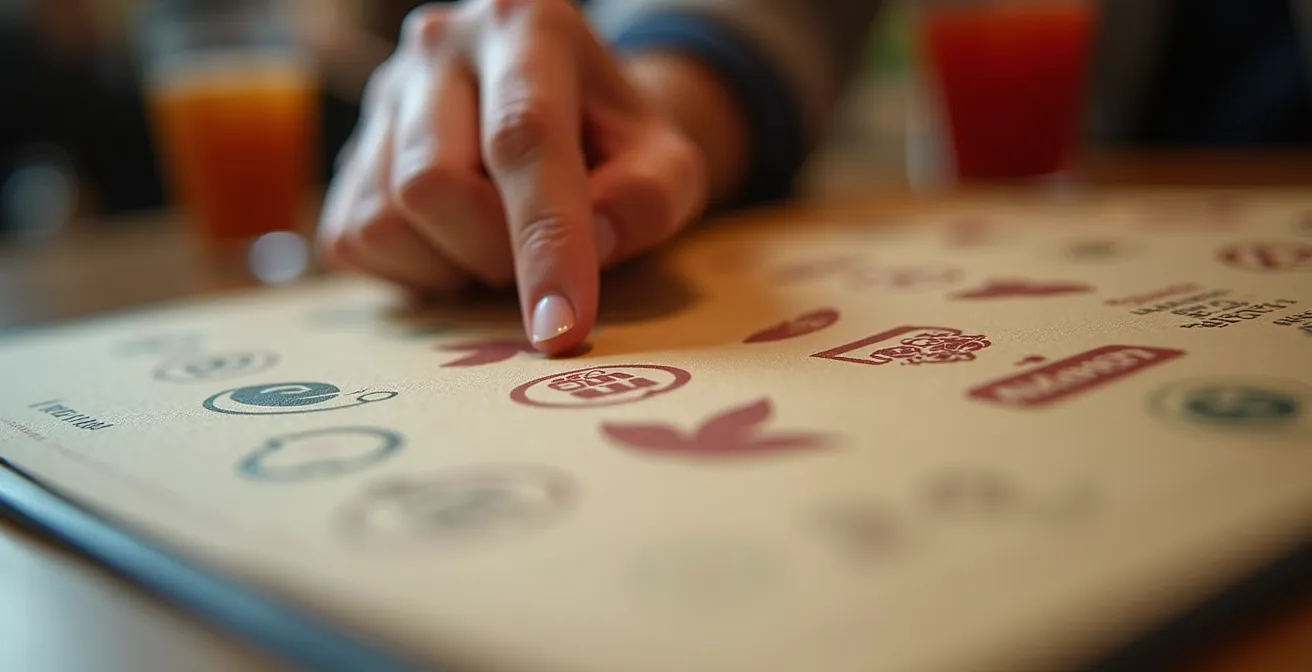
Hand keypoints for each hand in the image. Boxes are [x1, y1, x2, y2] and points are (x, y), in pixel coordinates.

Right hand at [318, 0, 708, 354]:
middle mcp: (441, 44)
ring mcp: (384, 96)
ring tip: (503, 240)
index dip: (545, 240)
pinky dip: (417, 269)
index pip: (524, 137)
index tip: (561, 327)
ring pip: (386, 219)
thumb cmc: (617, 145)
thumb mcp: (667, 166)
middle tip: (543, 258)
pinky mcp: (350, 154)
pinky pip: (356, 241)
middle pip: (435, 183)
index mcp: (529, 27)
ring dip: (457, 265)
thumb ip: (649, 200)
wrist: (569, 117)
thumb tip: (591, 241)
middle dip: (497, 253)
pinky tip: (461, 243)